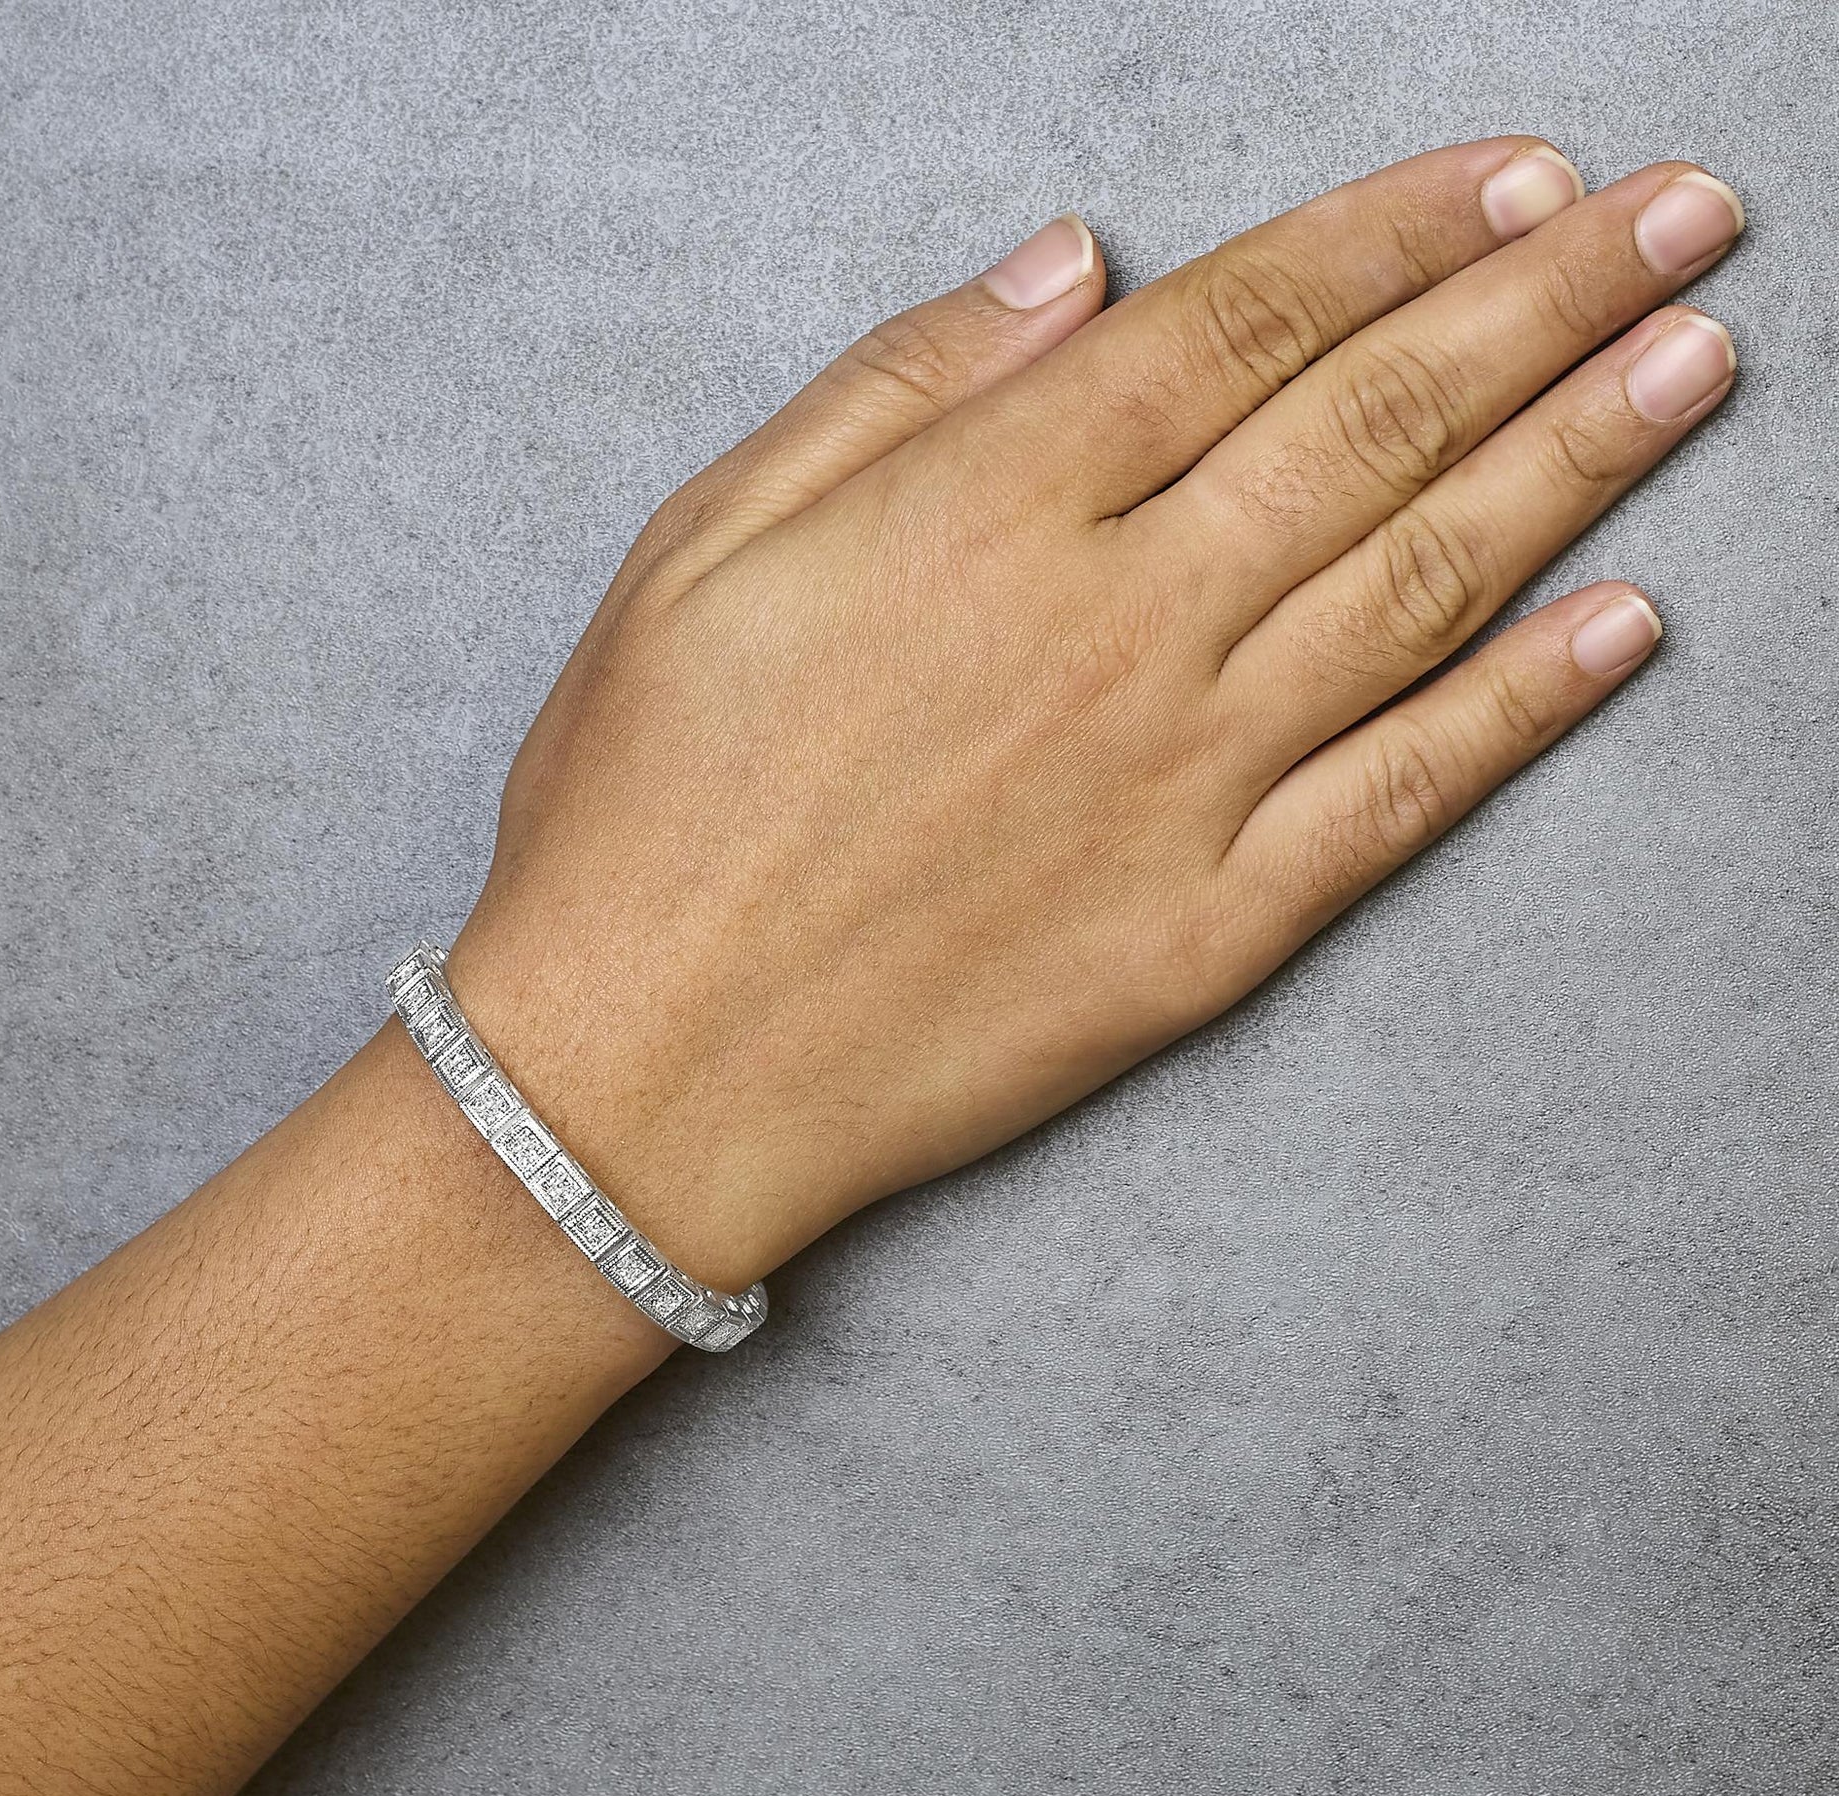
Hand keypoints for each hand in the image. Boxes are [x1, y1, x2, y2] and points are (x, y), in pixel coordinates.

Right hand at [450, 138, 1741, 1293]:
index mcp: (985, 509)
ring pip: (1423, 588)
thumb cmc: (641, 808)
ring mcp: (1177, 786)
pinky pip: (1398, 798)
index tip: (1514, 176)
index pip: (1244, 323)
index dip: (1398, 232)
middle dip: (1549, 299)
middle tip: (1681, 220)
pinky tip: (1624, 626)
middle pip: (1376, 424)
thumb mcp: (700, 546)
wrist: (642, 1077)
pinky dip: (1524, 708)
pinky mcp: (1205, 933)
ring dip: (1580, 461)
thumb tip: (1069, 270)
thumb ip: (893, 389)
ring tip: (1695, 366)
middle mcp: (1115, 626)